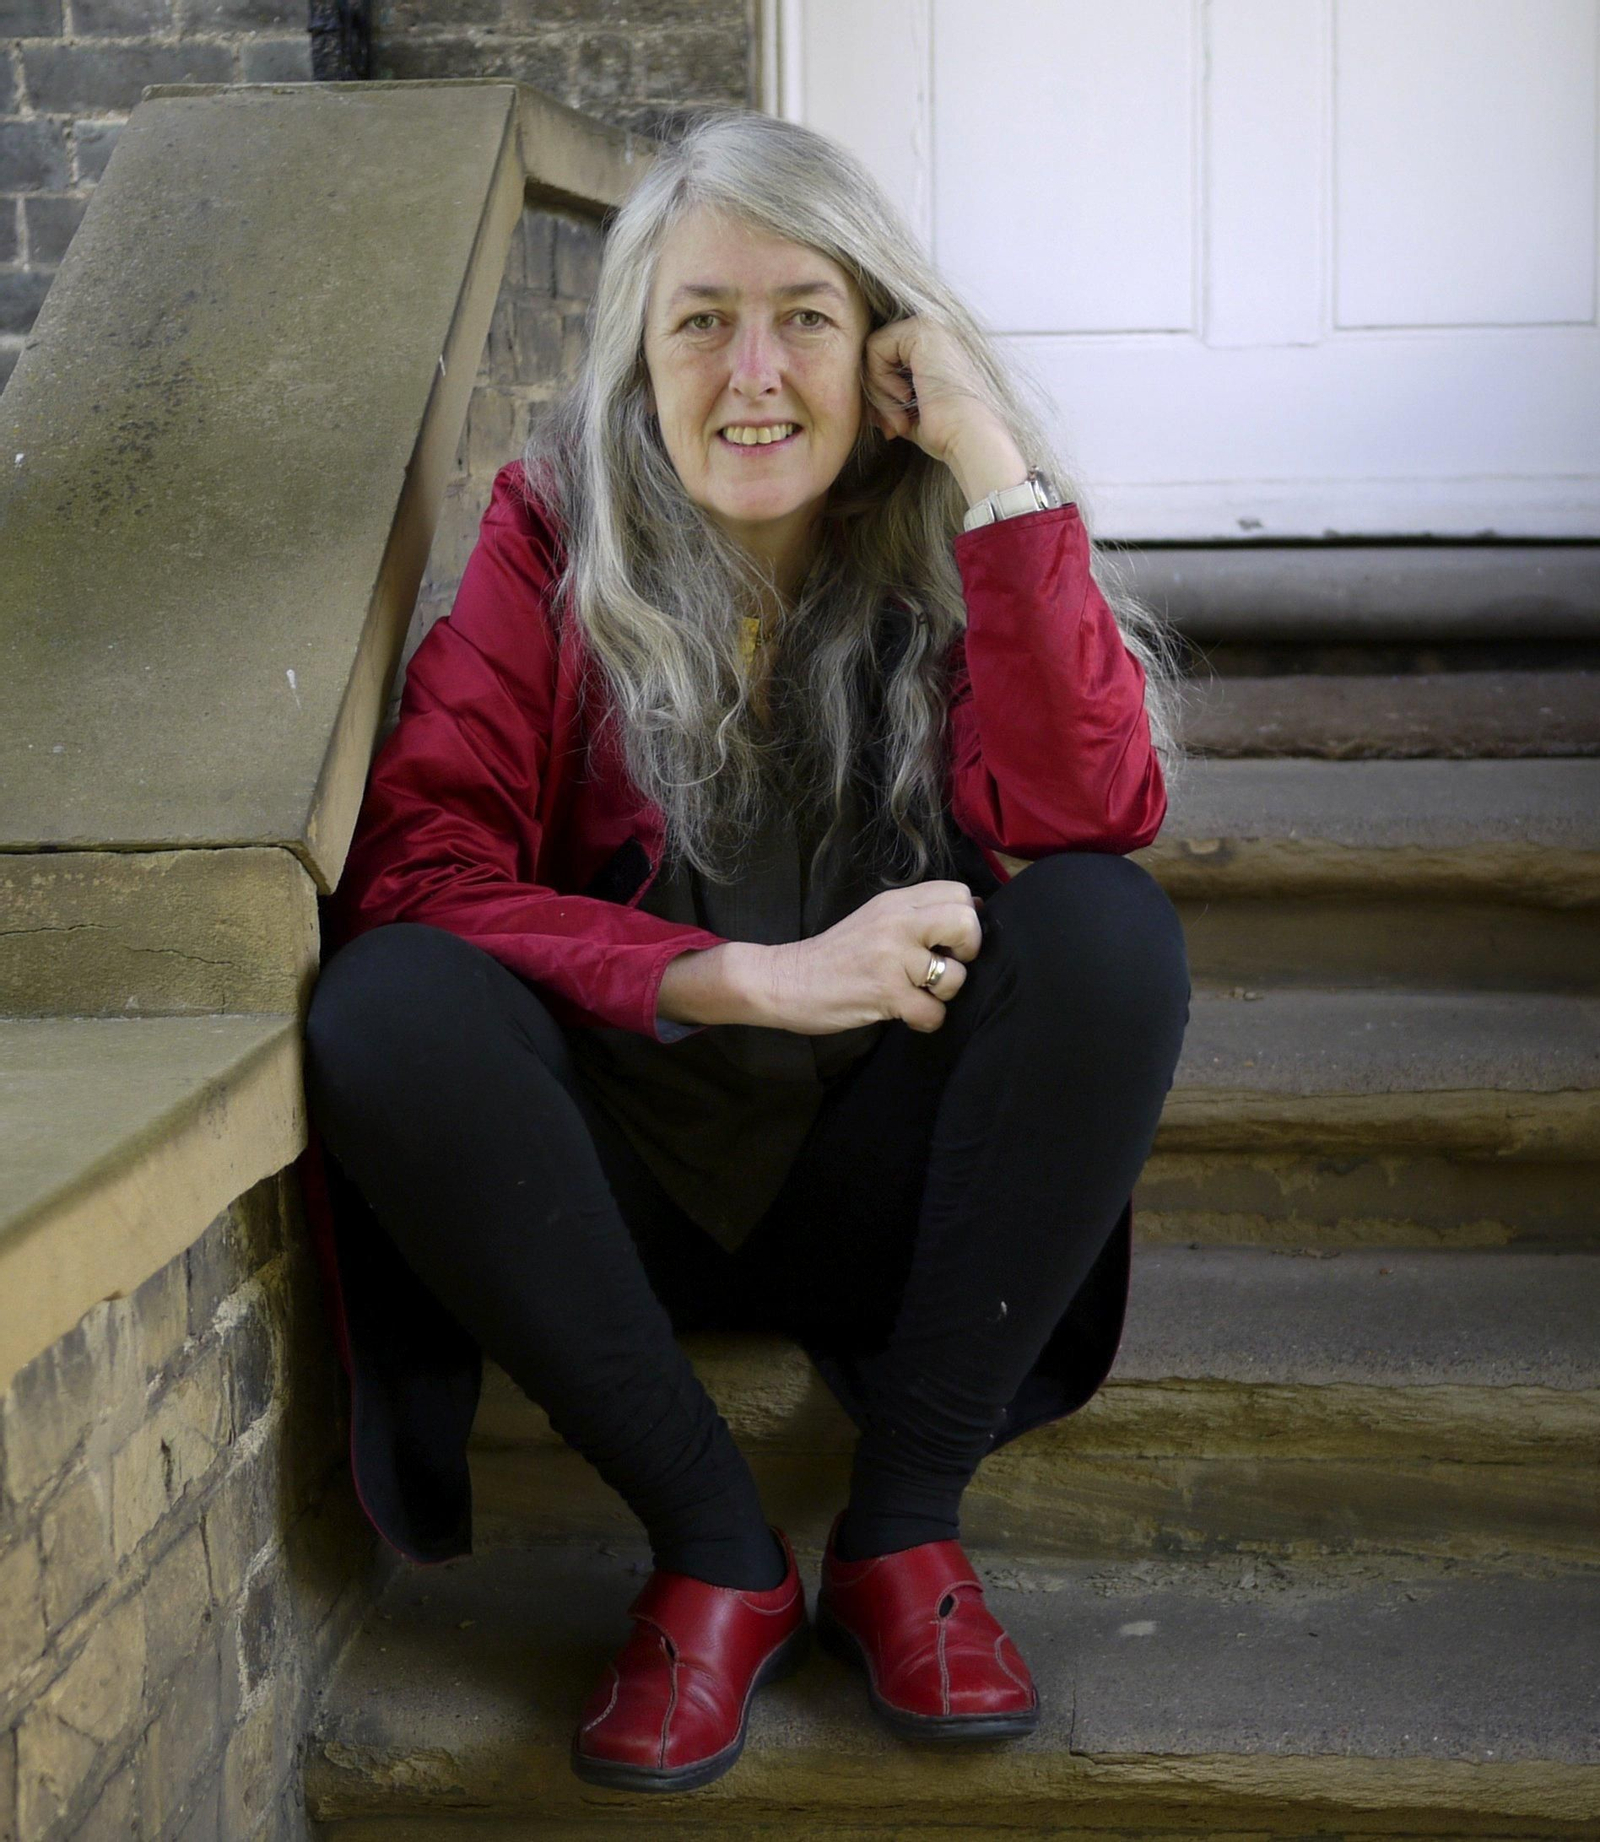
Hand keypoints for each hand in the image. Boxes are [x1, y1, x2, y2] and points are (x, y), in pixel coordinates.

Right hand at [761, 881, 984, 1035]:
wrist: (787, 980)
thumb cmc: (836, 955)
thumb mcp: (877, 919)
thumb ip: (920, 913)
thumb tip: (976, 908)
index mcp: (897, 902)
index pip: (959, 893)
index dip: (965, 920)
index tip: (946, 941)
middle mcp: (896, 922)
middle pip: (966, 922)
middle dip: (967, 952)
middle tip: (944, 966)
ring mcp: (891, 957)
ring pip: (955, 976)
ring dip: (943, 994)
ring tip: (917, 993)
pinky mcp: (884, 991)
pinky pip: (933, 1012)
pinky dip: (925, 1020)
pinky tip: (906, 1014)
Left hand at [863, 315, 1029, 500]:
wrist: (969, 437)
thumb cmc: (947, 433)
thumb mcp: (911, 415)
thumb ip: (891, 403)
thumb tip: (869, 410)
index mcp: (936, 351)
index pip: (887, 362)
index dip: (881, 397)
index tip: (893, 427)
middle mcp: (934, 334)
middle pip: (878, 355)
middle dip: (878, 395)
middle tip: (893, 426)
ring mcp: (929, 328)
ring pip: (874, 351)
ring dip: (879, 391)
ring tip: (900, 417)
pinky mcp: (921, 330)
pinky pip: (875, 348)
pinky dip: (880, 379)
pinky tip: (904, 398)